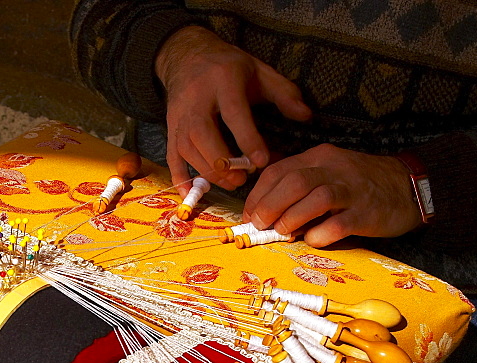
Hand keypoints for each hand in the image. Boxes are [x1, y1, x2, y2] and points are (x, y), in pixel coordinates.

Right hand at [155, 26, 310, 194]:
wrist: (187, 56)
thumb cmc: (228, 66)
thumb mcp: (260, 71)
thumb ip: (284, 93)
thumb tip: (306, 116)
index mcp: (223, 80)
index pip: (234, 113)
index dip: (247, 140)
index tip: (261, 162)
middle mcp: (196, 99)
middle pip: (203, 134)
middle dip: (223, 162)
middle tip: (243, 178)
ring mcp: (179, 115)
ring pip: (187, 148)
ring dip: (208, 171)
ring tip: (231, 183)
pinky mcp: (170, 128)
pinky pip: (171, 156)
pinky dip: (180, 177)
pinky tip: (191, 193)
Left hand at [242, 144, 422, 246]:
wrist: (410, 186)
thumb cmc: (361, 185)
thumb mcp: (329, 174)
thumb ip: (300, 188)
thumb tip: (267, 215)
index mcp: (319, 157)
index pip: (278, 171)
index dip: (258, 195)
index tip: (248, 216)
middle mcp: (334, 169)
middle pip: (293, 182)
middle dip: (269, 205)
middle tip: (259, 225)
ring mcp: (352, 191)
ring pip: (315, 198)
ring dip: (291, 218)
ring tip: (282, 233)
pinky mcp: (367, 214)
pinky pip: (339, 224)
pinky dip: (320, 235)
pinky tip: (313, 240)